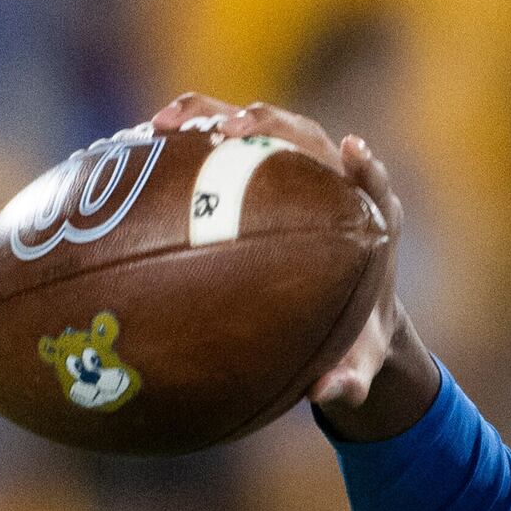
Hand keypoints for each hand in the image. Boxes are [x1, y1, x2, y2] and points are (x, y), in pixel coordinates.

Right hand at [145, 92, 437, 439]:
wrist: (347, 312)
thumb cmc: (355, 336)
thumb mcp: (358, 363)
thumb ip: (351, 380)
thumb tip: (327, 395)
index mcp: (370, 223)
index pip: (372, 185)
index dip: (363, 166)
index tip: (351, 150)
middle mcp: (334, 183)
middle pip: (306, 138)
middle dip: (267, 126)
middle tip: (225, 132)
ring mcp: (295, 168)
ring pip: (257, 126)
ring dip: (212, 115)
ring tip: (161, 125)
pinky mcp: (259, 168)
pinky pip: (220, 144)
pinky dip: (184, 137)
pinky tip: (137, 144)